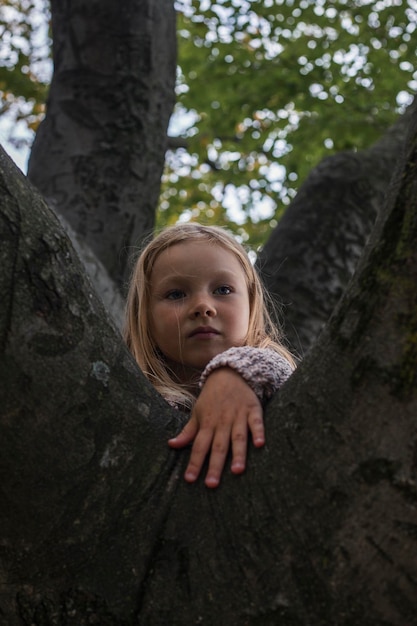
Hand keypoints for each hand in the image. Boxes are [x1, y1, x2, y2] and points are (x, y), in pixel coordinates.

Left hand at [168, 367, 263, 487]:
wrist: (229, 373)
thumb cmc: (212, 398)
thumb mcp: (197, 412)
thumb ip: (188, 431)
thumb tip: (171, 445)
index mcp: (207, 423)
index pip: (199, 446)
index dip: (195, 463)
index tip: (190, 479)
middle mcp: (222, 422)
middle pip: (218, 446)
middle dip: (215, 465)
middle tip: (212, 484)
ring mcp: (238, 416)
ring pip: (238, 437)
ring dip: (238, 453)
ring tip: (237, 471)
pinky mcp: (253, 410)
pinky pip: (256, 422)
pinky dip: (259, 432)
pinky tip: (260, 444)